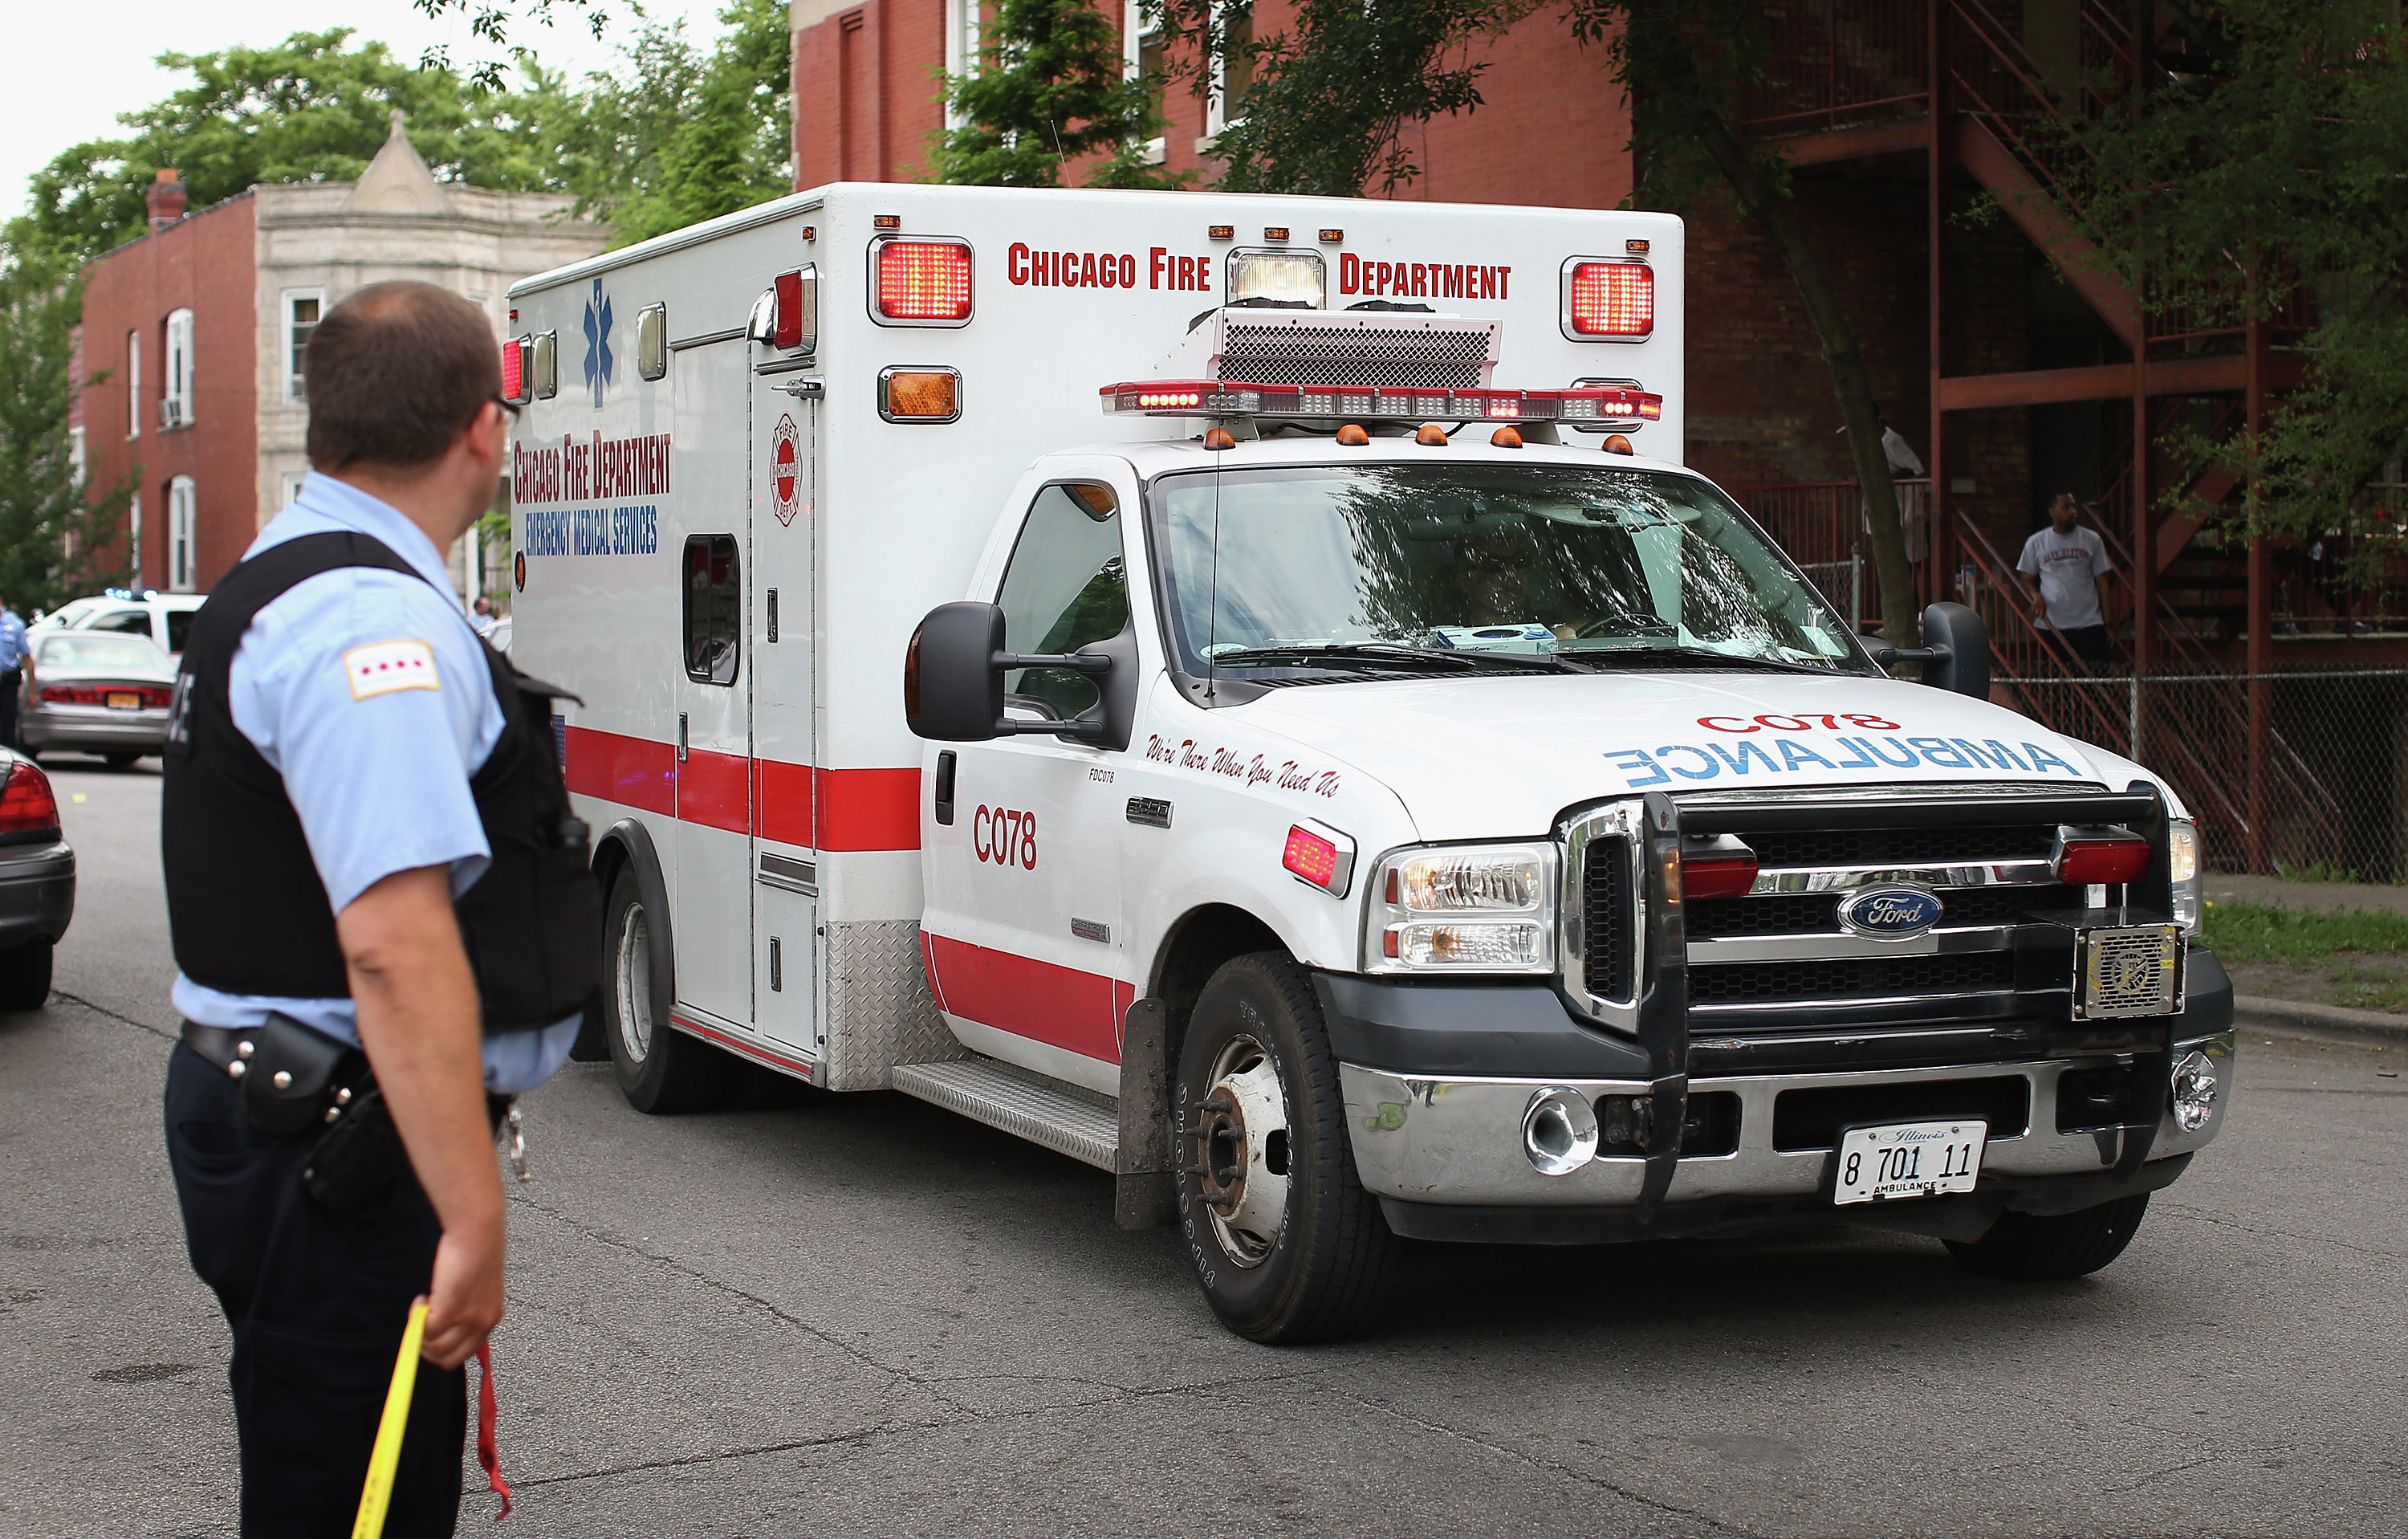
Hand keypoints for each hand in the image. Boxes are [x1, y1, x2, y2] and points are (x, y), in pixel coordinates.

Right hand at [419, 1215, 505, 1369]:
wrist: (478, 1233)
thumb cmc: (476, 1253)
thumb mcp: (476, 1289)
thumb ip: (465, 1310)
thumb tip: (439, 1328)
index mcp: (491, 1319)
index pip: (464, 1354)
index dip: (442, 1350)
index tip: (429, 1337)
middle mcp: (483, 1324)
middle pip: (447, 1360)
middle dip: (427, 1347)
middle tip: (419, 1325)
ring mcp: (469, 1320)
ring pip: (433, 1348)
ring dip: (420, 1331)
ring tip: (423, 1305)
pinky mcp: (452, 1310)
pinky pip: (425, 1330)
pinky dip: (416, 1317)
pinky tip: (422, 1298)